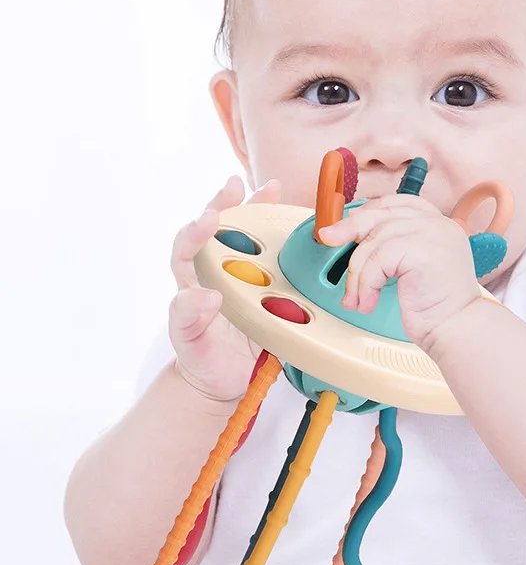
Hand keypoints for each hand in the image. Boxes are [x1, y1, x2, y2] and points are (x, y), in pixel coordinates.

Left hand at [169, 175, 279, 400]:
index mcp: (192, 282)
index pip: (186, 249)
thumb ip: (189, 319)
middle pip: (219, 230)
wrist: (225, 379)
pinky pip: (277, 259)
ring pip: (250, 238)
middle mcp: (217, 273)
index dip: (195, 231)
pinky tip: (301, 227)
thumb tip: (206, 296)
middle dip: (229, 203)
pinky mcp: (269, 288)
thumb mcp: (189, 342)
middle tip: (239, 185)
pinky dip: (287, 239)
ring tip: (274, 188)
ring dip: (260, 210)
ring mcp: (244, 278)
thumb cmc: (201, 358)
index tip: (209, 219)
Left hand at [317, 194, 482, 351]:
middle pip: (382, 214)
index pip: (398, 203)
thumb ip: (393, 247)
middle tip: (328, 238)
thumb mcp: (412, 267)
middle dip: (349, 227)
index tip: (347, 225)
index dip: (369, 210)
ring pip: (375, 241)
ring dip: (357, 274)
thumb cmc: (436, 306)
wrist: (456, 329)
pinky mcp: (422, 250)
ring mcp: (433, 233)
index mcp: (439, 224)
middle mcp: (438, 224)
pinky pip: (378, 260)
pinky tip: (369, 301)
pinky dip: (366, 284)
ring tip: (357, 298)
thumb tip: (352, 235)